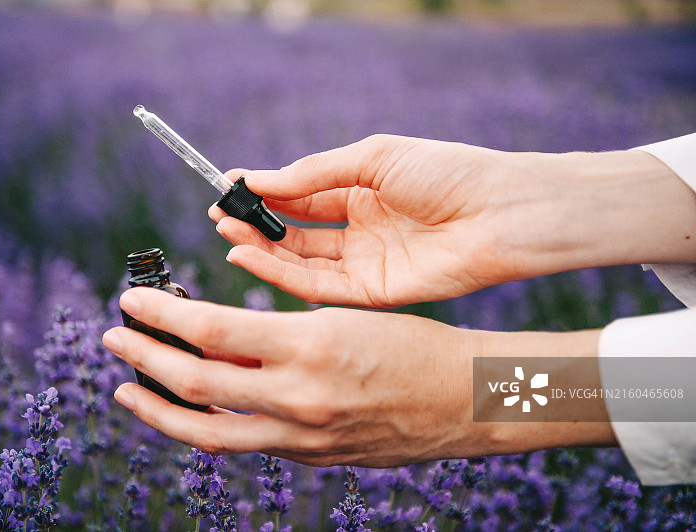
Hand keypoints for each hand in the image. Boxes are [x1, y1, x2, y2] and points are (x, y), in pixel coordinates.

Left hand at [102, 287, 614, 465]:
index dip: (162, 315)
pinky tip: (195, 415)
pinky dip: (212, 430)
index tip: (132, 300)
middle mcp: (299, 398)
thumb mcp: (342, 317)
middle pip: (195, 385)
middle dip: (144, 360)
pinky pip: (247, 447)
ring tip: (130, 391)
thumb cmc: (415, 343)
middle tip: (114, 339)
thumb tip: (219, 341)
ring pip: (208, 434)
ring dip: (160, 411)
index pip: (209, 330)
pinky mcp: (313, 459)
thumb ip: (276, 335)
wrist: (466, 399)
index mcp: (309, 346)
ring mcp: (304, 438)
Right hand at [211, 135, 695, 306]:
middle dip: (257, 224)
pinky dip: (282, 273)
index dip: (265, 193)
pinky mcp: (374, 293)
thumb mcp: (374, 158)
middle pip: (296, 231)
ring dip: (262, 250)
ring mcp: (367, 262)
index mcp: (363, 190)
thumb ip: (315, 174)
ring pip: (301, 261)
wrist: (502, 212)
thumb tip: (260, 179)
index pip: (302, 194)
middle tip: (220, 218)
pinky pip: (319, 285)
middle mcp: (361, 229)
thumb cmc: (448, 172)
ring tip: (227, 235)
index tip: (226, 190)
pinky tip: (252, 256)